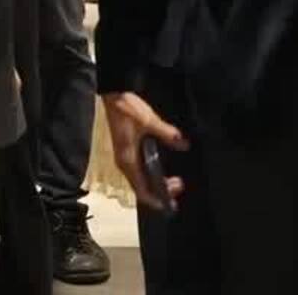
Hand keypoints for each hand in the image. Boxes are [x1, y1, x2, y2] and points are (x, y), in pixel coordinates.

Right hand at [100, 91, 188, 208]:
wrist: (114, 95)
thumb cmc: (128, 110)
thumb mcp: (149, 121)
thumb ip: (167, 134)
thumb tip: (184, 144)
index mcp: (128, 161)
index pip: (141, 190)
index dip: (156, 200)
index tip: (171, 203)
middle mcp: (125, 163)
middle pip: (142, 188)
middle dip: (161, 192)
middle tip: (180, 184)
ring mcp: (125, 158)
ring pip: (142, 180)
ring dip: (157, 183)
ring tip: (175, 180)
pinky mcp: (127, 151)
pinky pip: (141, 170)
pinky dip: (153, 174)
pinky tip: (163, 168)